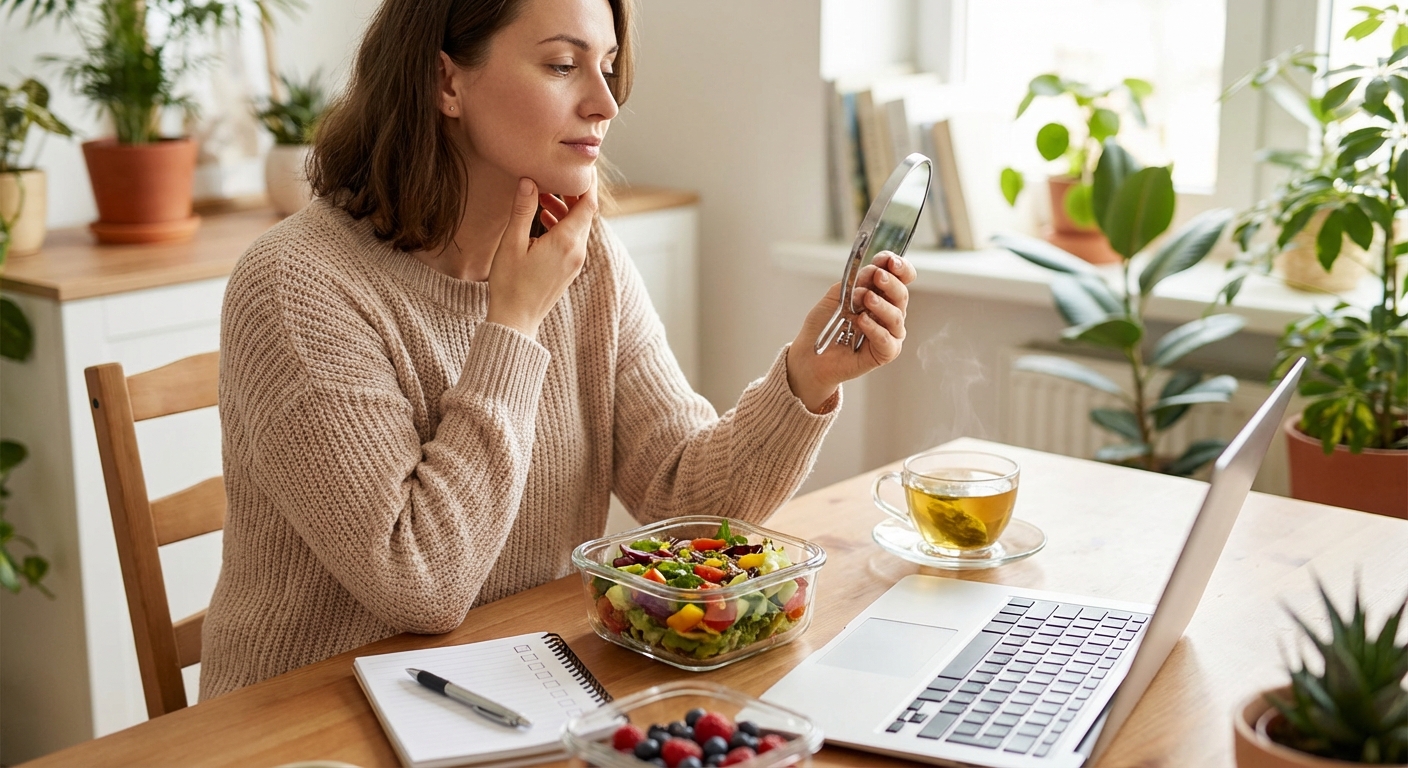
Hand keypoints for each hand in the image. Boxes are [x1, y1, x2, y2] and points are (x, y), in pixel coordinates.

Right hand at [485, 174, 597, 337]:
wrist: (516, 320)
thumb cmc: (510, 284)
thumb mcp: (512, 243)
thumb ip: (522, 210)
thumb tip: (529, 180)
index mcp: (567, 242)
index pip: (589, 203)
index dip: (587, 182)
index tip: (580, 165)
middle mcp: (577, 251)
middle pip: (585, 213)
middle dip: (571, 192)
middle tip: (553, 175)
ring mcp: (575, 262)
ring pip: (578, 226)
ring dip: (564, 208)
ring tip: (540, 196)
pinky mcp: (569, 269)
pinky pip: (573, 239)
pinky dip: (562, 224)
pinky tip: (542, 219)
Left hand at [785, 252, 916, 411]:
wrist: (810, 354)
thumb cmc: (824, 325)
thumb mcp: (836, 295)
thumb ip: (855, 283)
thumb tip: (874, 271)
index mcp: (880, 295)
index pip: (900, 278)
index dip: (899, 267)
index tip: (888, 259)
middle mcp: (888, 313)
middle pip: (902, 294)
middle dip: (891, 283)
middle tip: (878, 275)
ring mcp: (888, 333)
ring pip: (897, 317)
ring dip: (882, 305)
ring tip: (866, 298)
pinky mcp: (885, 353)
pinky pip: (887, 340)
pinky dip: (875, 329)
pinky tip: (861, 322)